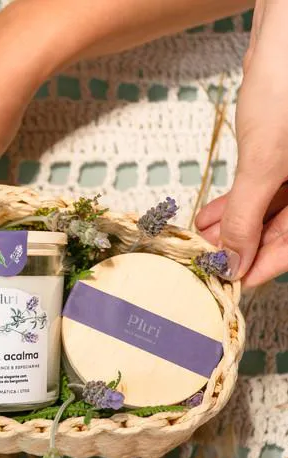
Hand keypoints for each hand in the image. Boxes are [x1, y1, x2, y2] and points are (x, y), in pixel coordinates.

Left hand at [196, 0, 287, 287]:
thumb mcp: (266, 163)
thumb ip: (248, 217)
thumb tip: (235, 261)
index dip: (260, 270)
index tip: (228, 285)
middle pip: (279, 232)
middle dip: (240, 249)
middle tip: (206, 263)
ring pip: (267, 210)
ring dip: (232, 227)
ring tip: (200, 241)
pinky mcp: (282, 149)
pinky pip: (260, 186)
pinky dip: (236, 201)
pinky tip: (209, 215)